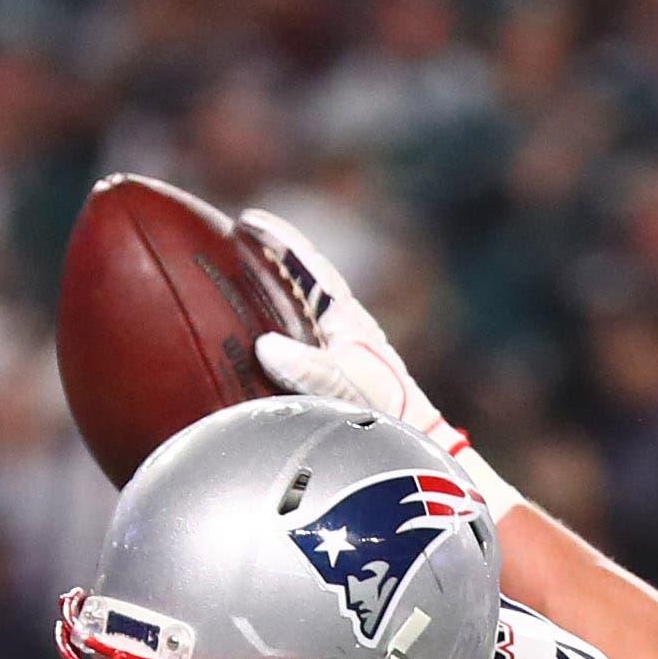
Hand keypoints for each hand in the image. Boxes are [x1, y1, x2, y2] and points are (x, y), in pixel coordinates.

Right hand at [237, 207, 465, 455]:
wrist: (414, 436)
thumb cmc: (383, 408)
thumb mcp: (342, 383)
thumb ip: (307, 367)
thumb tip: (266, 347)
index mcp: (347, 316)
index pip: (309, 267)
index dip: (280, 242)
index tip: (249, 222)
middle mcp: (345, 325)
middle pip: (306, 280)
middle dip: (276, 260)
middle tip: (243, 241)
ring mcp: (344, 346)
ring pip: (306, 306)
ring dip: (280, 290)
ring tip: (248, 278)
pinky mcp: (342, 371)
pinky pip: (304, 336)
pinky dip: (283, 326)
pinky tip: (267, 337)